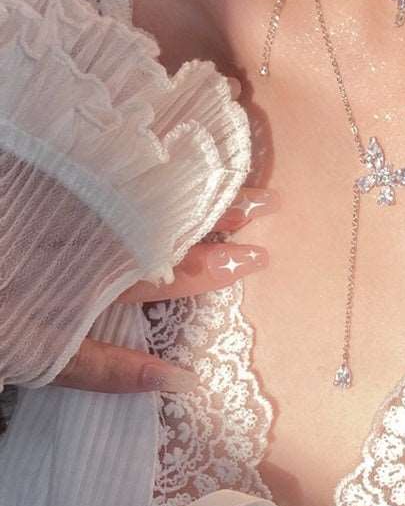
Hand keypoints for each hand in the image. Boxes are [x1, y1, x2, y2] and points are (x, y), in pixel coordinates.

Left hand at [51, 76, 276, 395]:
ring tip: (236, 167)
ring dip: (197, 176)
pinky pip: (112, 150)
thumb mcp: (34, 352)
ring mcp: (79, 192)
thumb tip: (180, 380)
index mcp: (97, 274)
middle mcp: (97, 228)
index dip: (218, 266)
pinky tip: (172, 126)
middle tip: (269, 202)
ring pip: (150, 181)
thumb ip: (105, 367)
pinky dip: (146, 141)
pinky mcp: (55, 164)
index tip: (260, 257)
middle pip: (172, 219)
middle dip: (223, 212)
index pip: (172, 271)